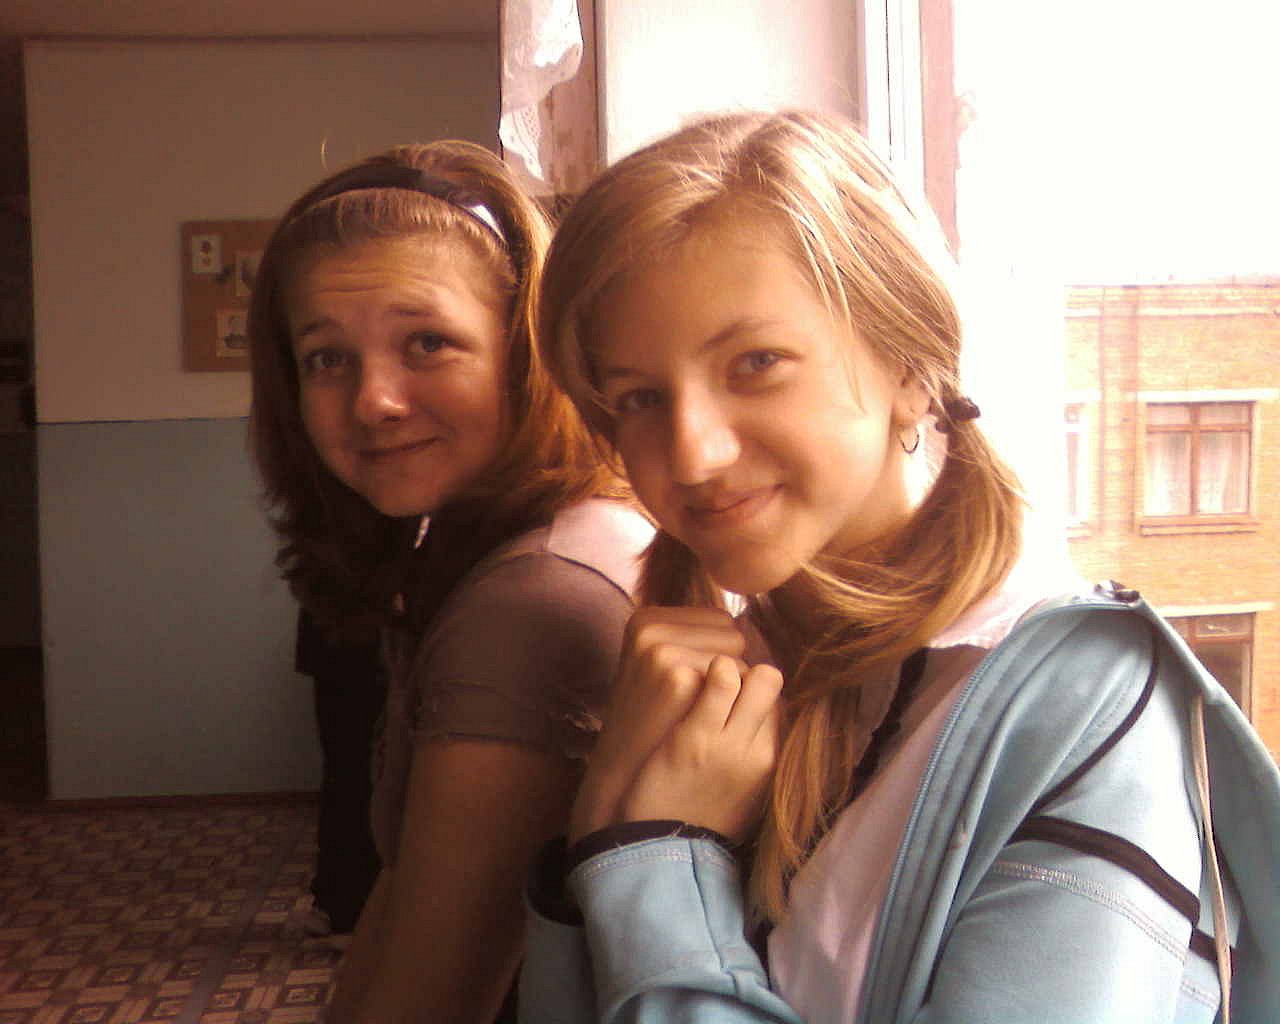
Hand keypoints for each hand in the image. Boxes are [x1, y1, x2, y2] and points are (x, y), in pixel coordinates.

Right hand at [569, 607, 750, 842]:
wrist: (625, 776)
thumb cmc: (650, 720)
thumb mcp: (653, 667)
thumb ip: (688, 637)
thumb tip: (746, 621)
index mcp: (645, 620)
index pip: (720, 620)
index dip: (716, 654)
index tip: (685, 680)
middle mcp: (652, 629)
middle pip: (733, 634)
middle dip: (726, 665)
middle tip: (690, 699)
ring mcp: (665, 651)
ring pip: (738, 658)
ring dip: (732, 686)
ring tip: (693, 711)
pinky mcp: (680, 678)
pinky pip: (738, 682)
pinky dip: (731, 704)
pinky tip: (699, 723)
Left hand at [621, 654, 781, 843]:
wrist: (662, 848)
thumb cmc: (702, 813)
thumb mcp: (750, 791)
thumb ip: (762, 752)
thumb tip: (767, 710)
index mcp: (774, 764)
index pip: (781, 702)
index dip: (756, 692)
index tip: (734, 694)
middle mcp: (759, 752)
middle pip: (769, 682)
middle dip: (745, 673)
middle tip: (720, 681)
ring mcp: (728, 742)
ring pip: (747, 673)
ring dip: (725, 667)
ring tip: (703, 677)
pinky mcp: (696, 735)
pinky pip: (718, 680)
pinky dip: (706, 669)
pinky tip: (688, 676)